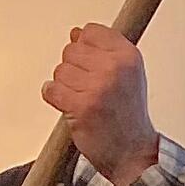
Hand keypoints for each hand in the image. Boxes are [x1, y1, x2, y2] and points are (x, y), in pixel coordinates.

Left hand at [42, 22, 158, 185]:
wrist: (133, 153)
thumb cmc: (128, 118)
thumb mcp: (128, 75)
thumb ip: (104, 51)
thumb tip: (75, 34)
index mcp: (128, 56)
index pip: (90, 32)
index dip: (83, 47)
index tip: (88, 65)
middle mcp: (114, 68)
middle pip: (71, 50)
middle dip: (73, 69)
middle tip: (86, 89)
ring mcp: (98, 87)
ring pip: (60, 71)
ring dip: (64, 87)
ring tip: (80, 100)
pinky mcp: (81, 107)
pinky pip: (52, 90)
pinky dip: (53, 97)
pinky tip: (66, 105)